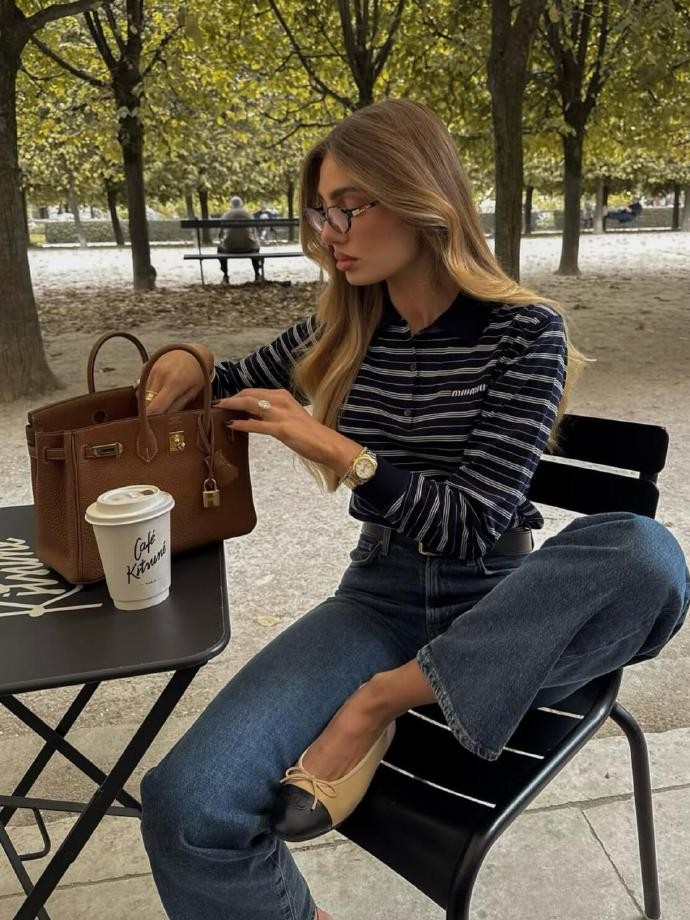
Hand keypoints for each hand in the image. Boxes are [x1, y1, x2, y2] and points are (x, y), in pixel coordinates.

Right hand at [140, 343, 213, 414]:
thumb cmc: (198, 373)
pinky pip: (141, 385)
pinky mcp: (147, 366)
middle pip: (145, 402)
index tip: (150, 428)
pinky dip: (145, 393)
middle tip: (153, 421)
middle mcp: (160, 375)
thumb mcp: (193, 392)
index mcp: (173, 384)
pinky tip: (155, 394)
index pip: (155, 407)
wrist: (194, 351)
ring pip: (141, 394)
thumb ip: (178, 406)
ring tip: (157, 406)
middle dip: (147, 413)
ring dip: (146, 402)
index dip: (151, 420)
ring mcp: (152, 369)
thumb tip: (165, 420)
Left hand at [217, 387, 360, 471]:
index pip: (254, 391)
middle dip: (230, 399)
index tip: (225, 401)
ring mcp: (281, 414)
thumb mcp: (288, 417)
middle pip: (248, 394)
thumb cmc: (308, 433)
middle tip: (216, 405)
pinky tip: (230, 424)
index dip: (237, 396)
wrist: (326, 444)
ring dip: (231, 406)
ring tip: (217, 410)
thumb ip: (271, 414)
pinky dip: (241, 423)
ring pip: (249, 404)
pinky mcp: (281, 429)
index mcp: (282, 396)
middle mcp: (281, 400)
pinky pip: (256, 424)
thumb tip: (250, 415)